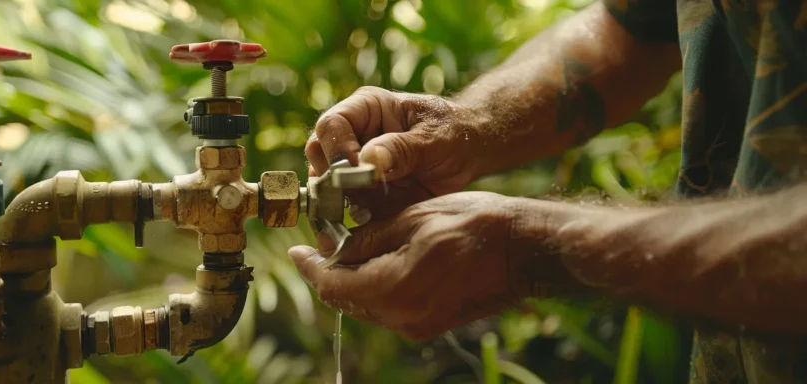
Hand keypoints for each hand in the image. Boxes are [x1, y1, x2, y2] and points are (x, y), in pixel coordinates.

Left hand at [289, 192, 537, 340]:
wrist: (525, 249)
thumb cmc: (474, 224)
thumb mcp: (412, 219)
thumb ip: (368, 237)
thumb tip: (336, 247)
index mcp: (393, 289)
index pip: (333, 285)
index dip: (310, 267)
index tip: (295, 252)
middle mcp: (402, 317)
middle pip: (346, 300)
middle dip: (329, 273)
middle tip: (318, 246)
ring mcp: (418, 326)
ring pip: (366, 305)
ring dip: (352, 280)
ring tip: (347, 250)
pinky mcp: (431, 324)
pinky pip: (389, 309)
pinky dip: (375, 288)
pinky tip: (377, 263)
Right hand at [306, 86, 480, 218]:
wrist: (471, 153)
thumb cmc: (454, 133)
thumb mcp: (434, 138)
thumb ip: (401, 149)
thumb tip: (366, 160)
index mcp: (366, 109)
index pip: (332, 124)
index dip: (337, 148)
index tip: (356, 170)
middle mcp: (353, 135)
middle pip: (318, 154)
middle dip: (333, 178)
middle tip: (354, 195)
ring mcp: (356, 166)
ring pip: (328, 185)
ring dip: (343, 202)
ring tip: (368, 209)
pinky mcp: (364, 192)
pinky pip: (346, 207)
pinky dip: (354, 217)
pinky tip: (373, 219)